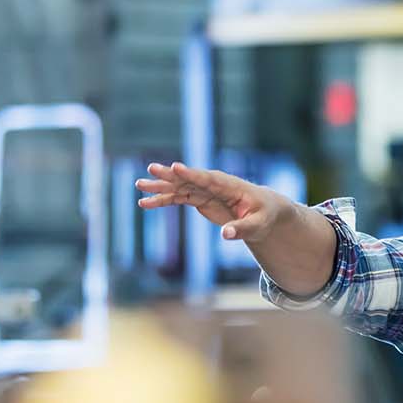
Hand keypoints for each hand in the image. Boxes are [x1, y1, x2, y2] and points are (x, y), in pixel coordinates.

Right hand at [136, 162, 294, 242]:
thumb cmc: (264, 216)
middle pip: (189, 179)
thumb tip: (225, 235)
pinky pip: (177, 198)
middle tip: (151, 169)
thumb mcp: (258, 225)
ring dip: (160, 187)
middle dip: (171, 175)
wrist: (263, 211)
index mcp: (230, 185)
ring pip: (179, 187)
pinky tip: (145, 204)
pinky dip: (162, 200)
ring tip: (139, 186)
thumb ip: (242, 229)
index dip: (192, 174)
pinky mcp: (199, 199)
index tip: (175, 167)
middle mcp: (214, 184)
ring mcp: (204, 190)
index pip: (208, 178)